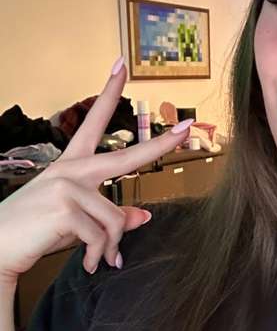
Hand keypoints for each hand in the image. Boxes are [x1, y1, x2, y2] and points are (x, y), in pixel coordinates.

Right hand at [0, 56, 194, 283]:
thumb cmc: (33, 233)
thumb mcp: (76, 222)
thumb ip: (108, 217)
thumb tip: (144, 216)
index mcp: (70, 166)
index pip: (92, 123)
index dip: (108, 93)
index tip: (121, 66)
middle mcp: (70, 169)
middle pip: (126, 156)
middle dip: (161, 143)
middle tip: (188, 127)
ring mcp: (67, 185)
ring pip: (115, 219)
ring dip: (110, 248)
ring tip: (99, 261)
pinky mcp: (65, 206)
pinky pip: (102, 236)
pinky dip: (99, 256)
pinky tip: (89, 264)